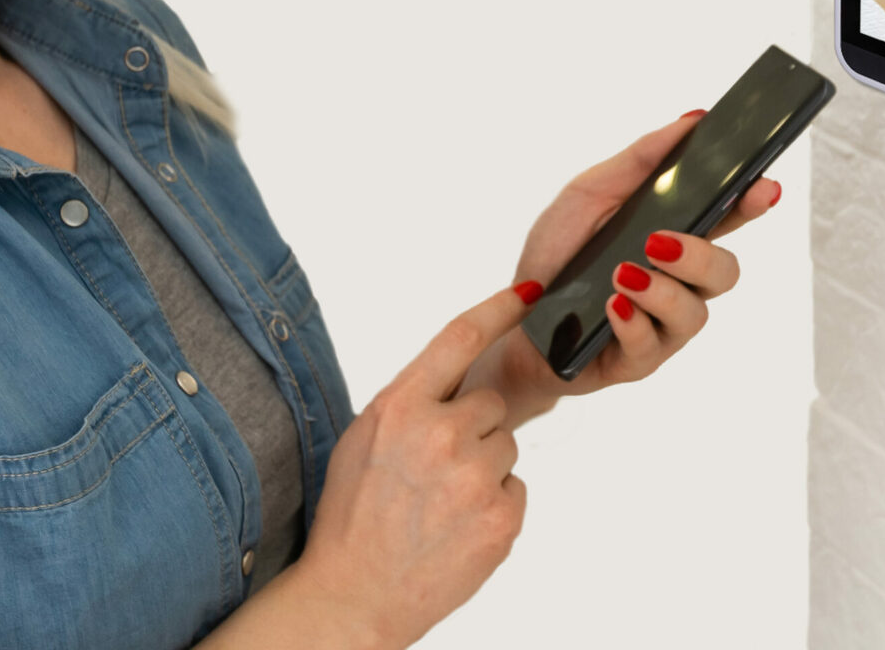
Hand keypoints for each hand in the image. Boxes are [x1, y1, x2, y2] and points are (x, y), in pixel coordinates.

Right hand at [292, 282, 535, 649]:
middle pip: (491, 404)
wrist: (354, 593)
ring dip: (484, 469)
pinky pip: (515, 488)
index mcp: (400, 405)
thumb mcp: (365, 437)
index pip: (460, 336)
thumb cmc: (354, 515)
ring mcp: (474, 476)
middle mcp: (440, 433)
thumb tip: (458, 376)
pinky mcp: (501, 515)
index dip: (500, 308)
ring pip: (506, 447)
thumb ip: (412, 400)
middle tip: (434, 471)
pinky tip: (457, 526)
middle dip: (472, 430)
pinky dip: (494, 505)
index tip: (530, 291)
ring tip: (441, 503)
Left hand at [457, 110, 781, 426]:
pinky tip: (612, 307)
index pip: (728, 219)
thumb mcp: (589, 193)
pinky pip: (652, 348)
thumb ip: (640, 160)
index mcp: (675, 238)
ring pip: (696, 313)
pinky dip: (633, 323)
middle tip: (658, 240)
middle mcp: (678, 284)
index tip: (764, 186)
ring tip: (622, 273)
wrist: (511, 316)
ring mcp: (662, 325)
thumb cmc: (557, 253)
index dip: (752, 203)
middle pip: (726, 272)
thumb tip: (691, 120)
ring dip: (660, 290)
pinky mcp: (636, 361)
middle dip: (700, 254)